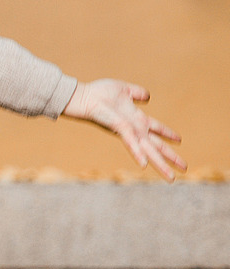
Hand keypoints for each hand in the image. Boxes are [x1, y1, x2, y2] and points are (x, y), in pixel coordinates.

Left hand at [63, 79, 184, 179]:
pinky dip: (138, 154)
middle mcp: (134, 128)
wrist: (84, 96)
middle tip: (183, 169)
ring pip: (148, 150)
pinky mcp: (119, 129)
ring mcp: (128, 131)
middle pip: (156, 145)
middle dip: (170, 157)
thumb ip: (136, 93)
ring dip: (160, 164)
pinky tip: (145, 165)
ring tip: (171, 178)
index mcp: (136, 118)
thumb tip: (147, 96)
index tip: (179, 140)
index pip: (156, 128)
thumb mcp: (123, 90)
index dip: (167, 133)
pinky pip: (130, 142)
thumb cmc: (99, 93)